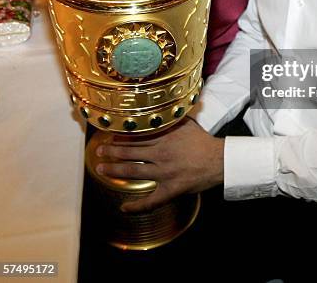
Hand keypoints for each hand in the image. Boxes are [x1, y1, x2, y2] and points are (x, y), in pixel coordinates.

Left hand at [95, 117, 223, 212]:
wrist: (219, 160)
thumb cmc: (203, 141)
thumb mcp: (186, 123)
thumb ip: (170, 117)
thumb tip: (159, 109)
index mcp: (164, 136)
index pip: (136, 136)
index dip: (120, 136)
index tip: (109, 136)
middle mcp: (160, 153)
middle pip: (130, 152)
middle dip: (111, 151)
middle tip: (98, 151)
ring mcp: (164, 172)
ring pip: (134, 171)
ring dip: (115, 170)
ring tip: (101, 169)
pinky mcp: (171, 189)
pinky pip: (151, 200)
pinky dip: (137, 206)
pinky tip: (124, 208)